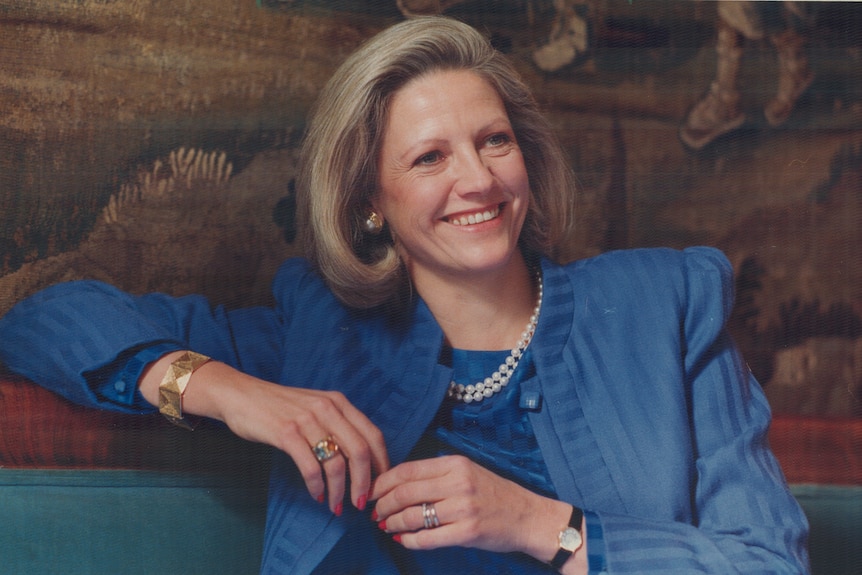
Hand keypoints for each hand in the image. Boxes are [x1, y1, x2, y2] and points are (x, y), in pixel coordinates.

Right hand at [140, 353, 389, 513]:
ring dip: (339, 490)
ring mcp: (307, 420)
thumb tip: (360, 460)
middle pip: (360, 451)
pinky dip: (317, 485)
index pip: (373, 435)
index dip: (381, 463)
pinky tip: (316, 494)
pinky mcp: (287, 433)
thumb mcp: (316, 407)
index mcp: (340, 403)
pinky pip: (310, 466)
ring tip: (335, 505)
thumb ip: (337, 426)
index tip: (380, 485)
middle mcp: (328, 408)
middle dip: (364, 483)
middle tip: (360, 503)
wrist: (241, 395)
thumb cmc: (280, 407)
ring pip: (336, 462)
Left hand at [370, 454, 582, 571]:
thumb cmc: (494, 494)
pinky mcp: (467, 531)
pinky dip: (410, 541)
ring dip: (393, 523)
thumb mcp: (468, 472)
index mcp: (455, 463)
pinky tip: (404, 540)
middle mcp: (458, 482)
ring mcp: (463, 507)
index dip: (383, 482)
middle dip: (382, 505)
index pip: (407, 470)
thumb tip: (397, 485)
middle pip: (405, 492)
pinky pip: (428, 538)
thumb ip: (437, 475)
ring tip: (386, 527)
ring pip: (413, 515)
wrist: (528, 516)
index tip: (372, 492)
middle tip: (374, 513)